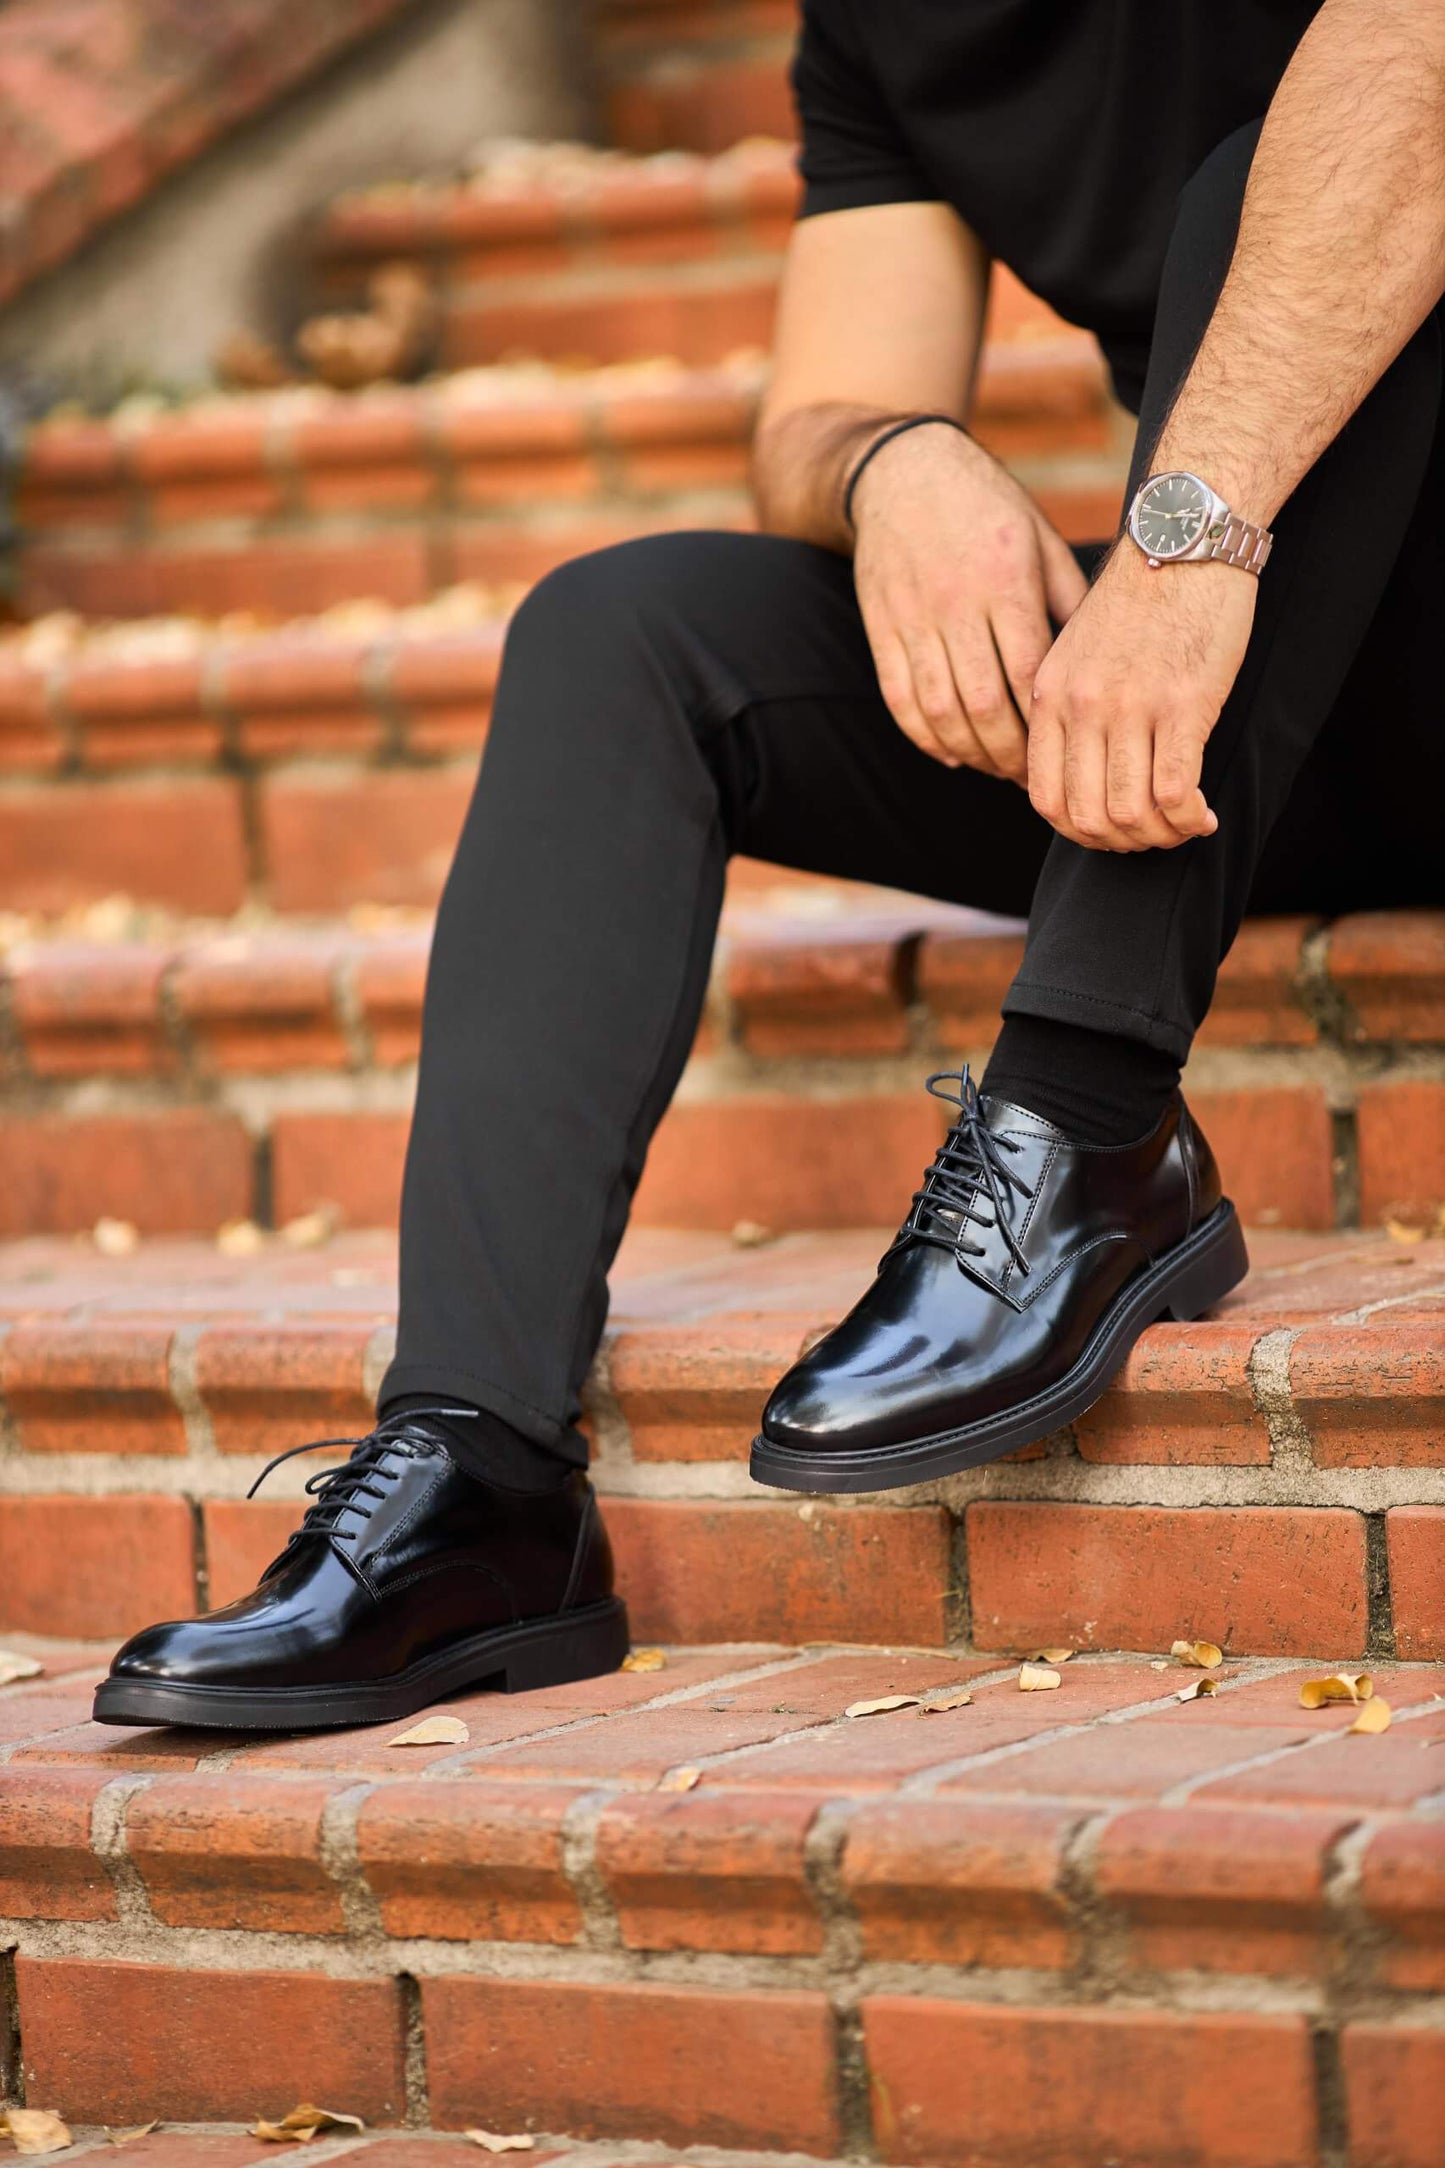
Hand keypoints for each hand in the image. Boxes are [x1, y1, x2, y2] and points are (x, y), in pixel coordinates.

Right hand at [852, 423, 1087, 780]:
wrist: (904, 473)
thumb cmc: (988, 507)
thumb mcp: (1041, 540)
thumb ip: (1069, 602)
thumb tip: (1098, 667)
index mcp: (1005, 580)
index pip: (1029, 674)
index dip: (1046, 725)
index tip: (1064, 750)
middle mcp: (956, 602)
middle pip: (984, 703)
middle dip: (1010, 752)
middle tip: (1031, 778)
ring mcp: (913, 618)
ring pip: (939, 708)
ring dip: (971, 751)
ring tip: (996, 768)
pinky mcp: (881, 628)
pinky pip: (899, 698)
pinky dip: (925, 736)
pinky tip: (952, 754)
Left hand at [1027, 546, 1257, 849]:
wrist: (1185, 541)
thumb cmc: (1140, 600)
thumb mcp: (1079, 652)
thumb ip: (1071, 709)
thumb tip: (1081, 775)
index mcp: (1050, 696)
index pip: (1045, 798)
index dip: (1078, 832)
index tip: (1110, 829)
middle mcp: (1083, 707)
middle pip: (1087, 817)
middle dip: (1122, 843)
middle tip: (1151, 835)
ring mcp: (1131, 707)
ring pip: (1130, 813)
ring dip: (1159, 836)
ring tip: (1181, 825)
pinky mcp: (1184, 704)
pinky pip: (1175, 792)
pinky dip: (1188, 819)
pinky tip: (1204, 816)